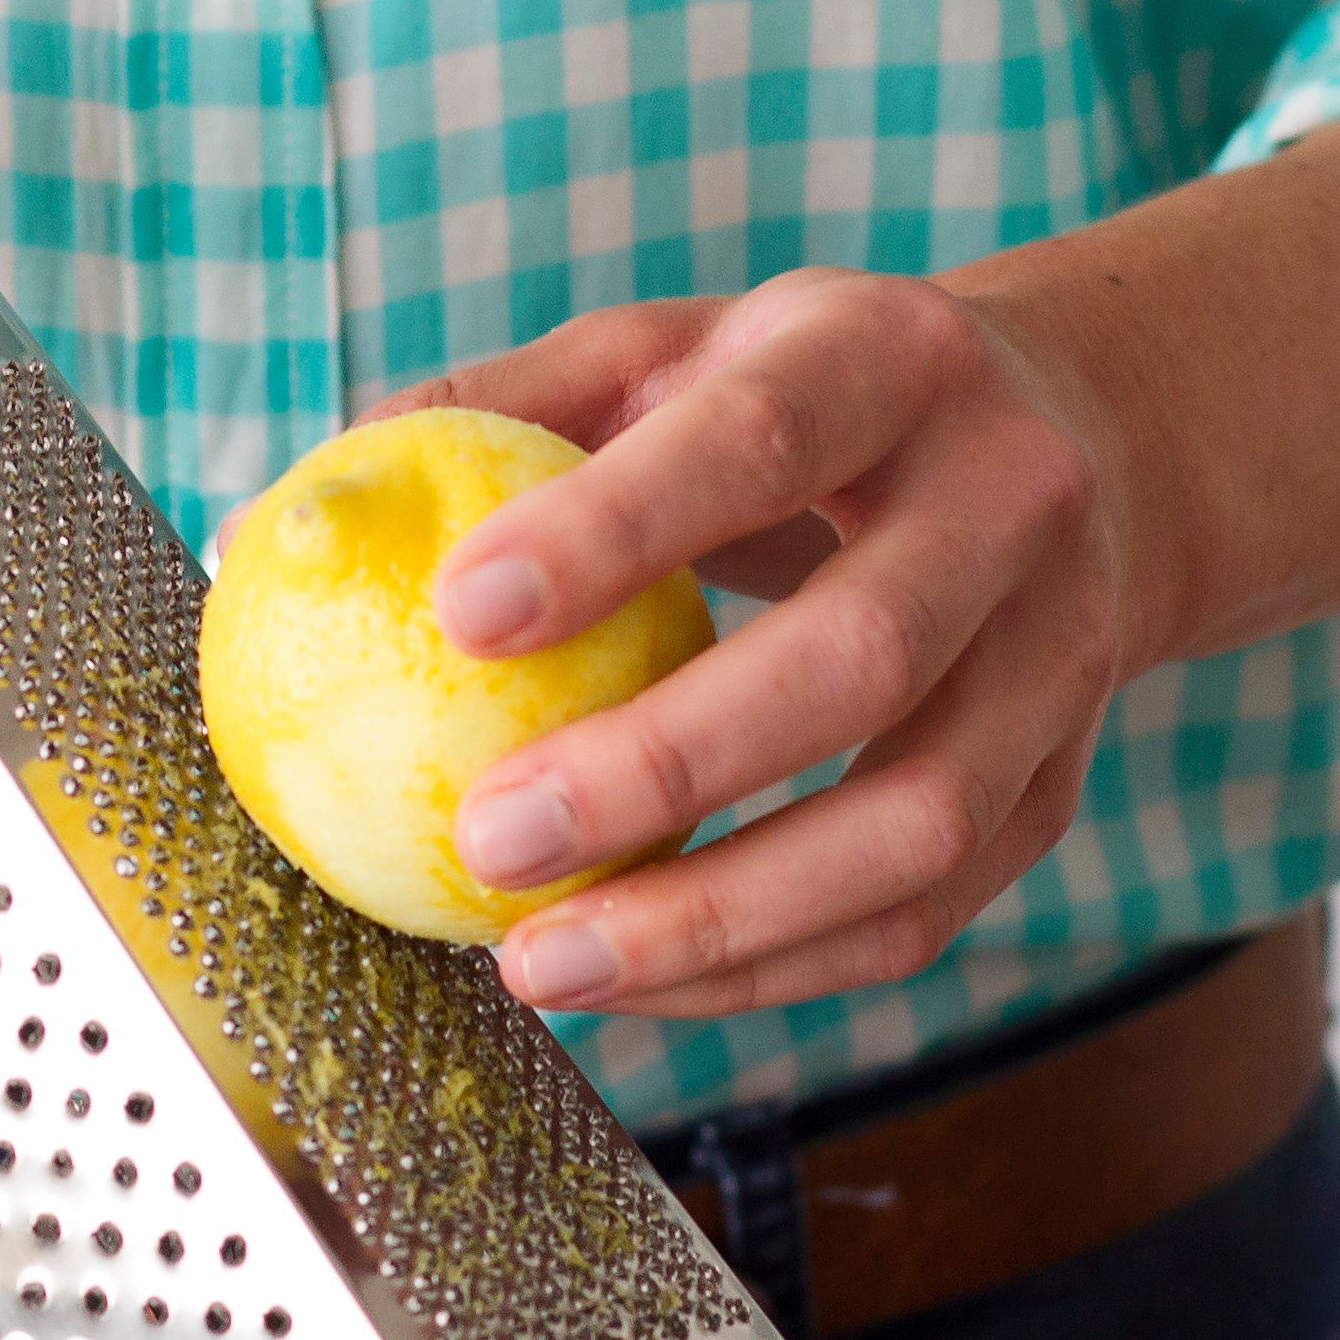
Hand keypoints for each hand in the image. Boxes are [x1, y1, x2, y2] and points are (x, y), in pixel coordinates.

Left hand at [398, 270, 1158, 1019]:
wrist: (1079, 445)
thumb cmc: (796, 405)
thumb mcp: (662, 357)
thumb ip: (479, 421)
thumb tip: (261, 537)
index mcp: (890, 359)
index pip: (757, 438)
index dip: (615, 528)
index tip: (460, 613)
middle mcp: (1008, 504)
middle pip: (861, 658)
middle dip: (666, 766)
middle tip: (485, 839)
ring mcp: (1059, 659)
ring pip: (914, 823)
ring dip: (720, 918)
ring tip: (542, 965)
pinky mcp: (1057, 790)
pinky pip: (918, 916)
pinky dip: (769, 971)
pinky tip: (634, 982)